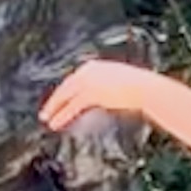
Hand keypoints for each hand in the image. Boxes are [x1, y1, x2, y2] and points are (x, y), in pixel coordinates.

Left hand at [40, 58, 168, 130]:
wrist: (144, 88)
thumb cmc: (138, 87)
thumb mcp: (118, 82)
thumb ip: (106, 87)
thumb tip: (103, 97)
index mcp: (93, 66)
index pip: (73, 79)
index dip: (64, 91)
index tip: (58, 100)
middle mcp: (88, 71)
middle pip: (65, 86)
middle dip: (55, 100)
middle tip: (45, 111)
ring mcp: (88, 81)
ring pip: (65, 95)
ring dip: (54, 108)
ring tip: (46, 119)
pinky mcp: (91, 93)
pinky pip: (72, 106)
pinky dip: (62, 115)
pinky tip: (55, 123)